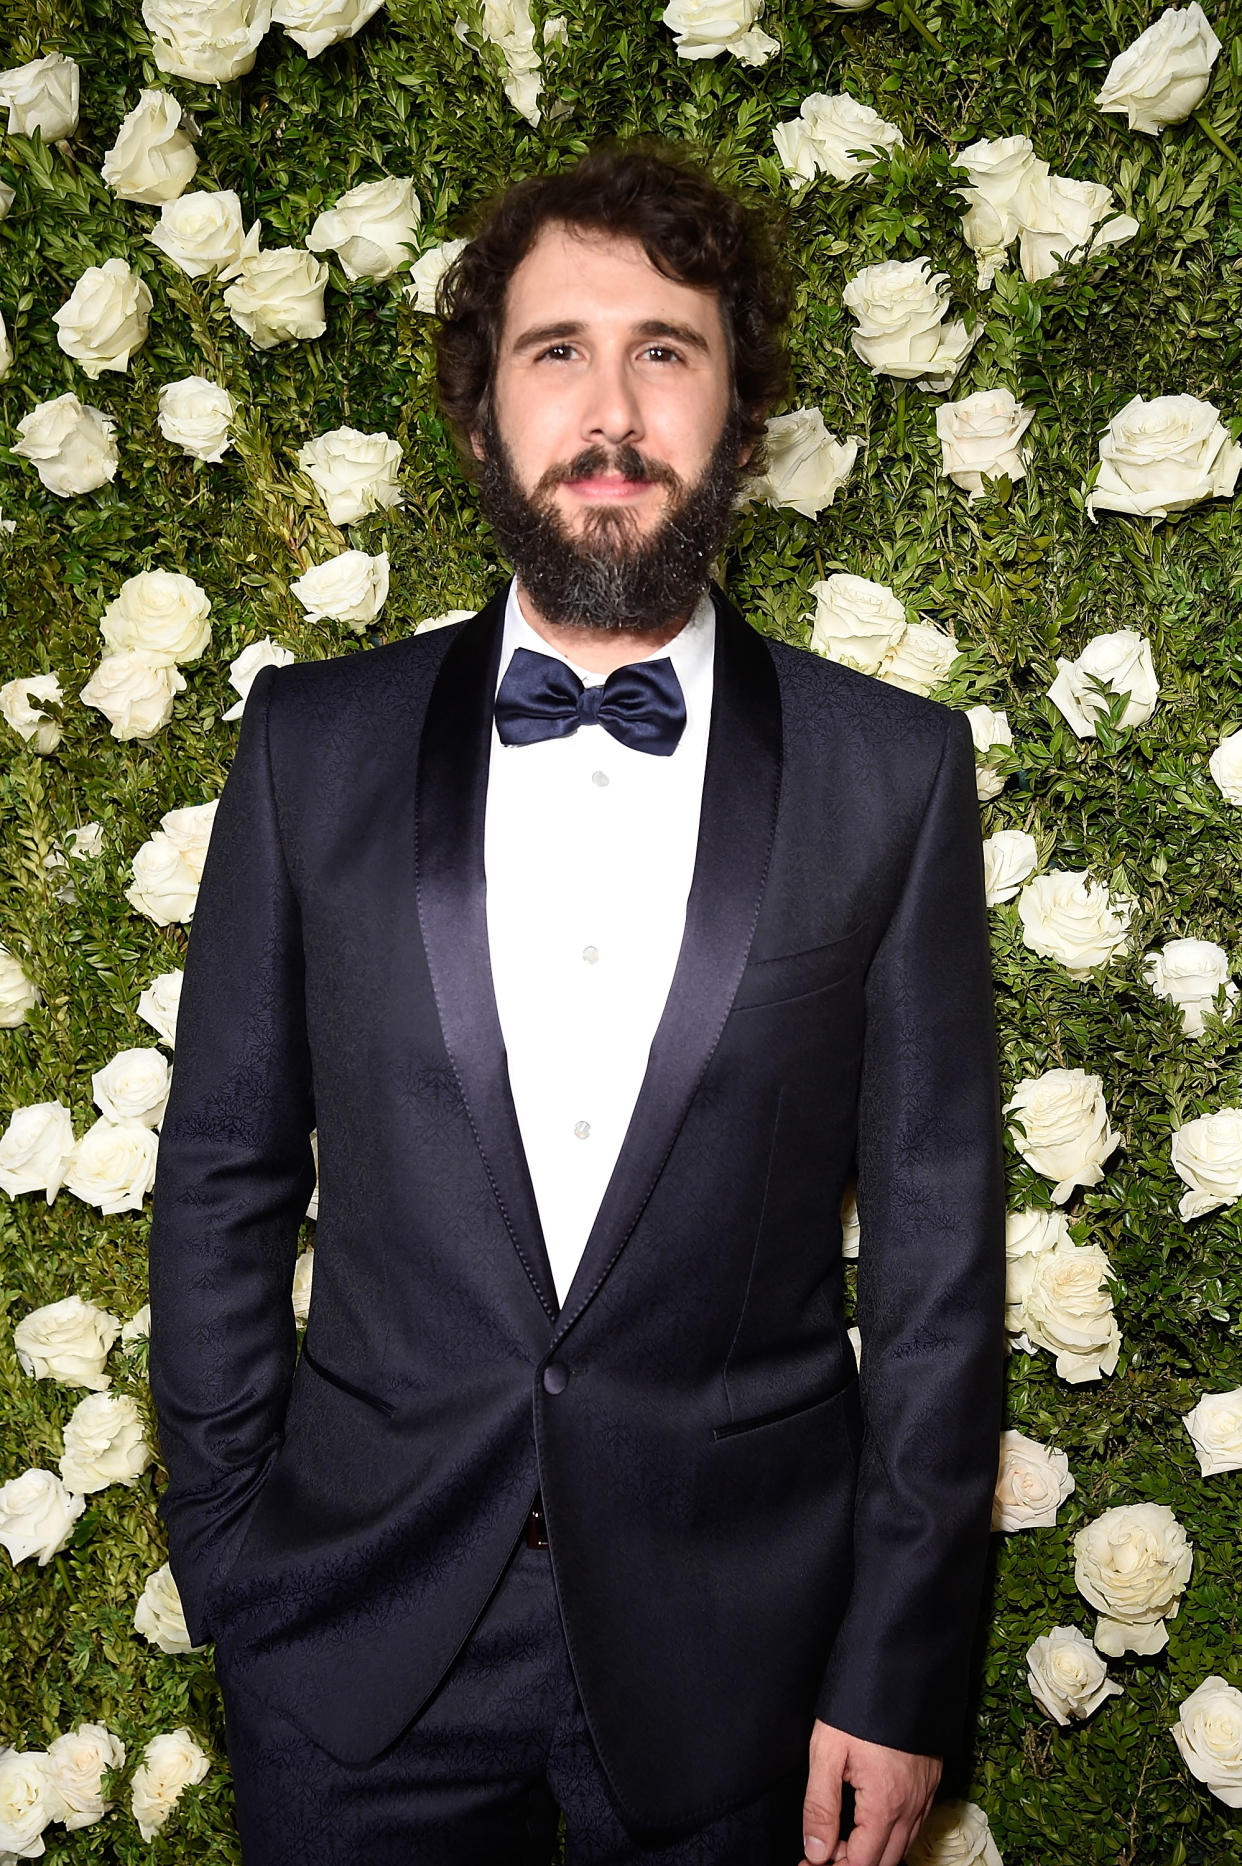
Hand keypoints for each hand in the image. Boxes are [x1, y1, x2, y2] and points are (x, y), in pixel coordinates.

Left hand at [800, 1719, 940, 1865]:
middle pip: (885, 1862)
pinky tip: (870, 1824)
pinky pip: (915, 1826)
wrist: (899, 1669)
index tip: (808, 1862)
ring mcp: (924, 1795)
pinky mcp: (930, 1782)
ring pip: (903, 1847)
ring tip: (838, 1841)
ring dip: (873, 1853)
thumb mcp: (827, 1752)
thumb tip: (815, 1852)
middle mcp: (911, 1806)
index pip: (861, 1862)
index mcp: (884, 1804)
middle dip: (852, 1864)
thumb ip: (819, 1806)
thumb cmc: (859, 1705)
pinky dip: (893, 1836)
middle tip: (821, 1855)